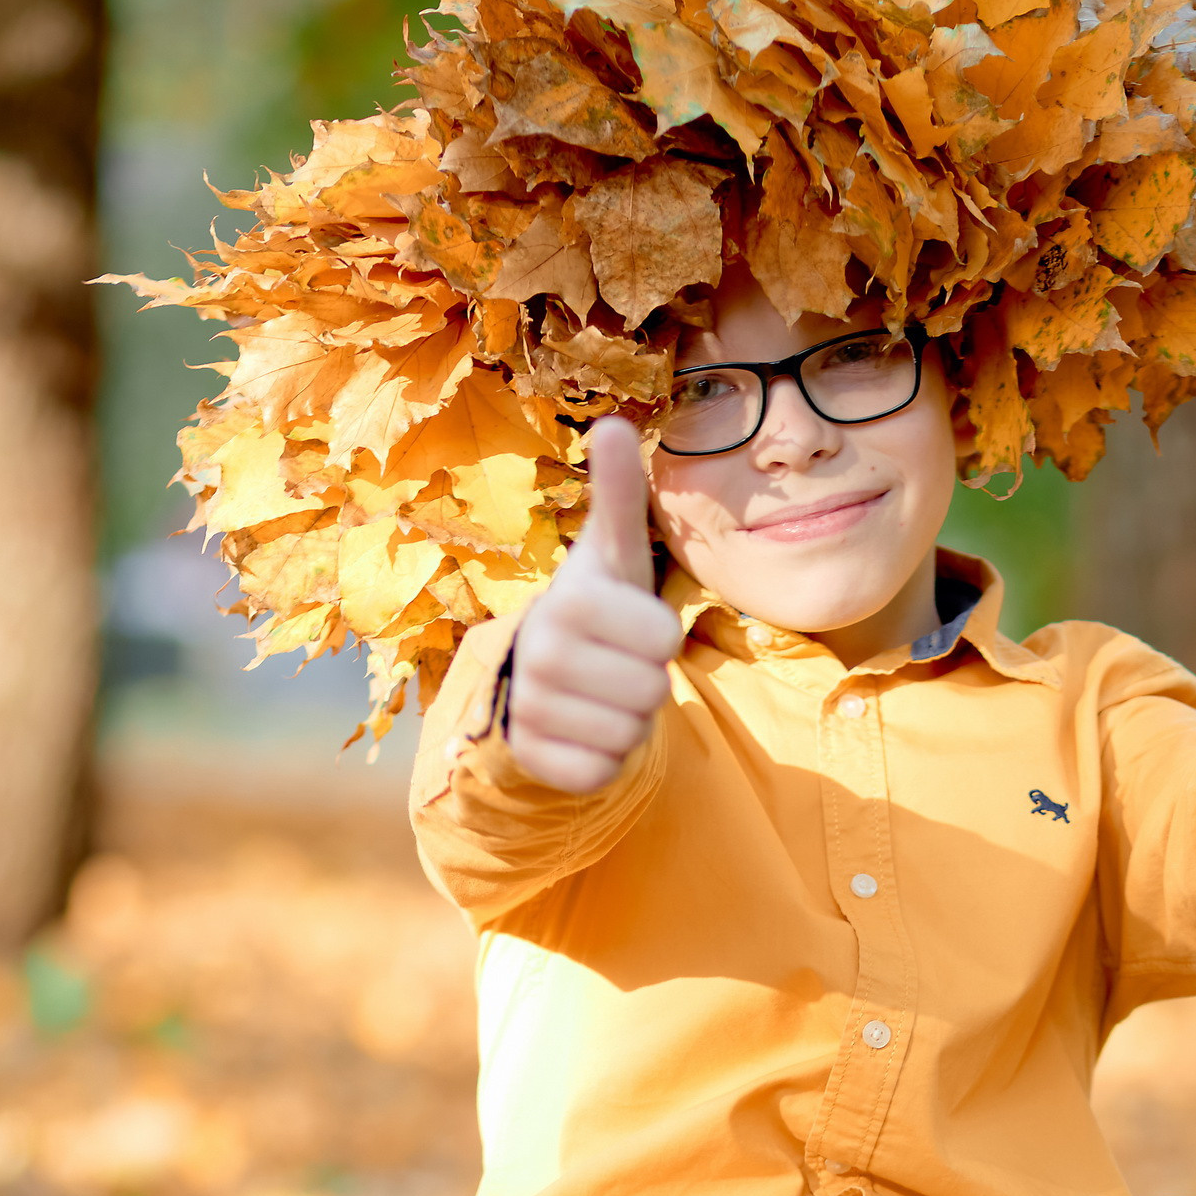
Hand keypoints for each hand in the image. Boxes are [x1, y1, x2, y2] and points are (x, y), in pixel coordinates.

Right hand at [507, 419, 681, 792]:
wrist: (536, 673)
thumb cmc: (594, 609)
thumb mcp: (612, 554)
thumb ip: (619, 495)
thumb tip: (614, 423)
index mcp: (569, 601)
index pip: (664, 640)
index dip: (658, 636)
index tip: (627, 624)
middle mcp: (540, 656)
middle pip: (653, 691)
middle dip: (645, 681)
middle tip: (614, 664)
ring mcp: (532, 712)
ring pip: (631, 733)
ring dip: (628, 719)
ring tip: (598, 693)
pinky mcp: (534, 761)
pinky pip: (602, 772)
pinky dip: (605, 757)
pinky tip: (583, 729)